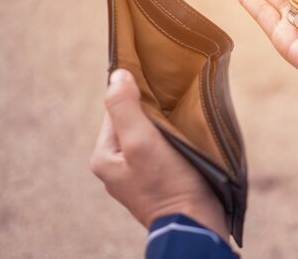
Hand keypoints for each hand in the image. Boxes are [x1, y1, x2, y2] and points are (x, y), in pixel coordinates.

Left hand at [90, 69, 228, 241]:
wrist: (194, 223)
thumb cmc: (167, 183)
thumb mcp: (141, 141)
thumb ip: (125, 107)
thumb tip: (117, 74)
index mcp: (103, 156)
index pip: (116, 110)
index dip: (137, 97)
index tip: (160, 94)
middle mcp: (115, 166)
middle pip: (131, 122)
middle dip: (151, 112)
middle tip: (173, 109)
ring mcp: (135, 175)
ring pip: (147, 135)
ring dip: (163, 127)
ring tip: (180, 124)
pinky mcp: (156, 181)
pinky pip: (159, 150)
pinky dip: (170, 141)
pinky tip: (184, 140)